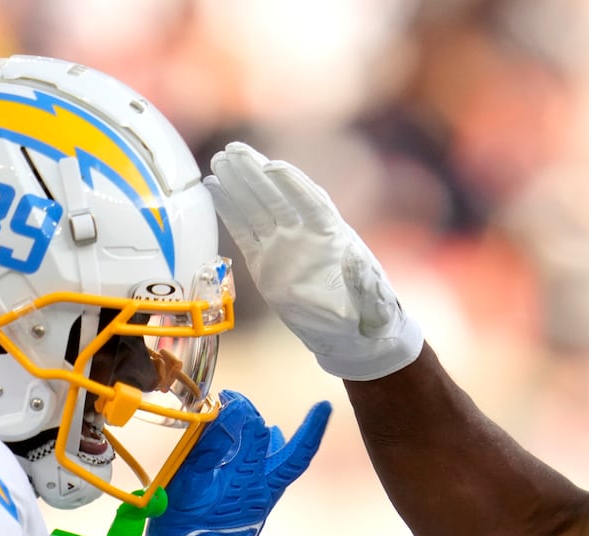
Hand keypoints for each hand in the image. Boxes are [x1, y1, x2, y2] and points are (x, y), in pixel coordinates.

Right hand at [144, 390, 330, 535]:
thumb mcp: (188, 483)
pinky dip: (274, 459)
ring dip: (288, 444)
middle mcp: (262, 491)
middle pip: (291, 454)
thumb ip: (210, 446)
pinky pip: (275, 479)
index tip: (230, 398)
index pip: (255, 432)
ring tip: (292, 425)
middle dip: (304, 430)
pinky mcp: (257, 511)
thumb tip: (232, 413)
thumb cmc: (183, 528)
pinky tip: (270, 446)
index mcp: (245, 480)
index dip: (243, 410)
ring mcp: (262, 502)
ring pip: (285, 466)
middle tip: (313, 408)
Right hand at [205, 144, 422, 380]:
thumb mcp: (375, 303)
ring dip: (238, 185)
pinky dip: (229, 211)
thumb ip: (365, 283)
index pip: (311, 204)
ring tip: (218, 161)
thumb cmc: (368, 315)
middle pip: (279, 198)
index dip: (293, 185)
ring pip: (257, 209)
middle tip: (233, 151)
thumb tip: (354, 258)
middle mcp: (306, 236)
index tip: (273, 167)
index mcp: (333, 238)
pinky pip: (244, 232)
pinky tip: (213, 189)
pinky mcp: (265, 262)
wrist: (350, 332)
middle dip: (256, 174)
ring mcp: (284, 246)